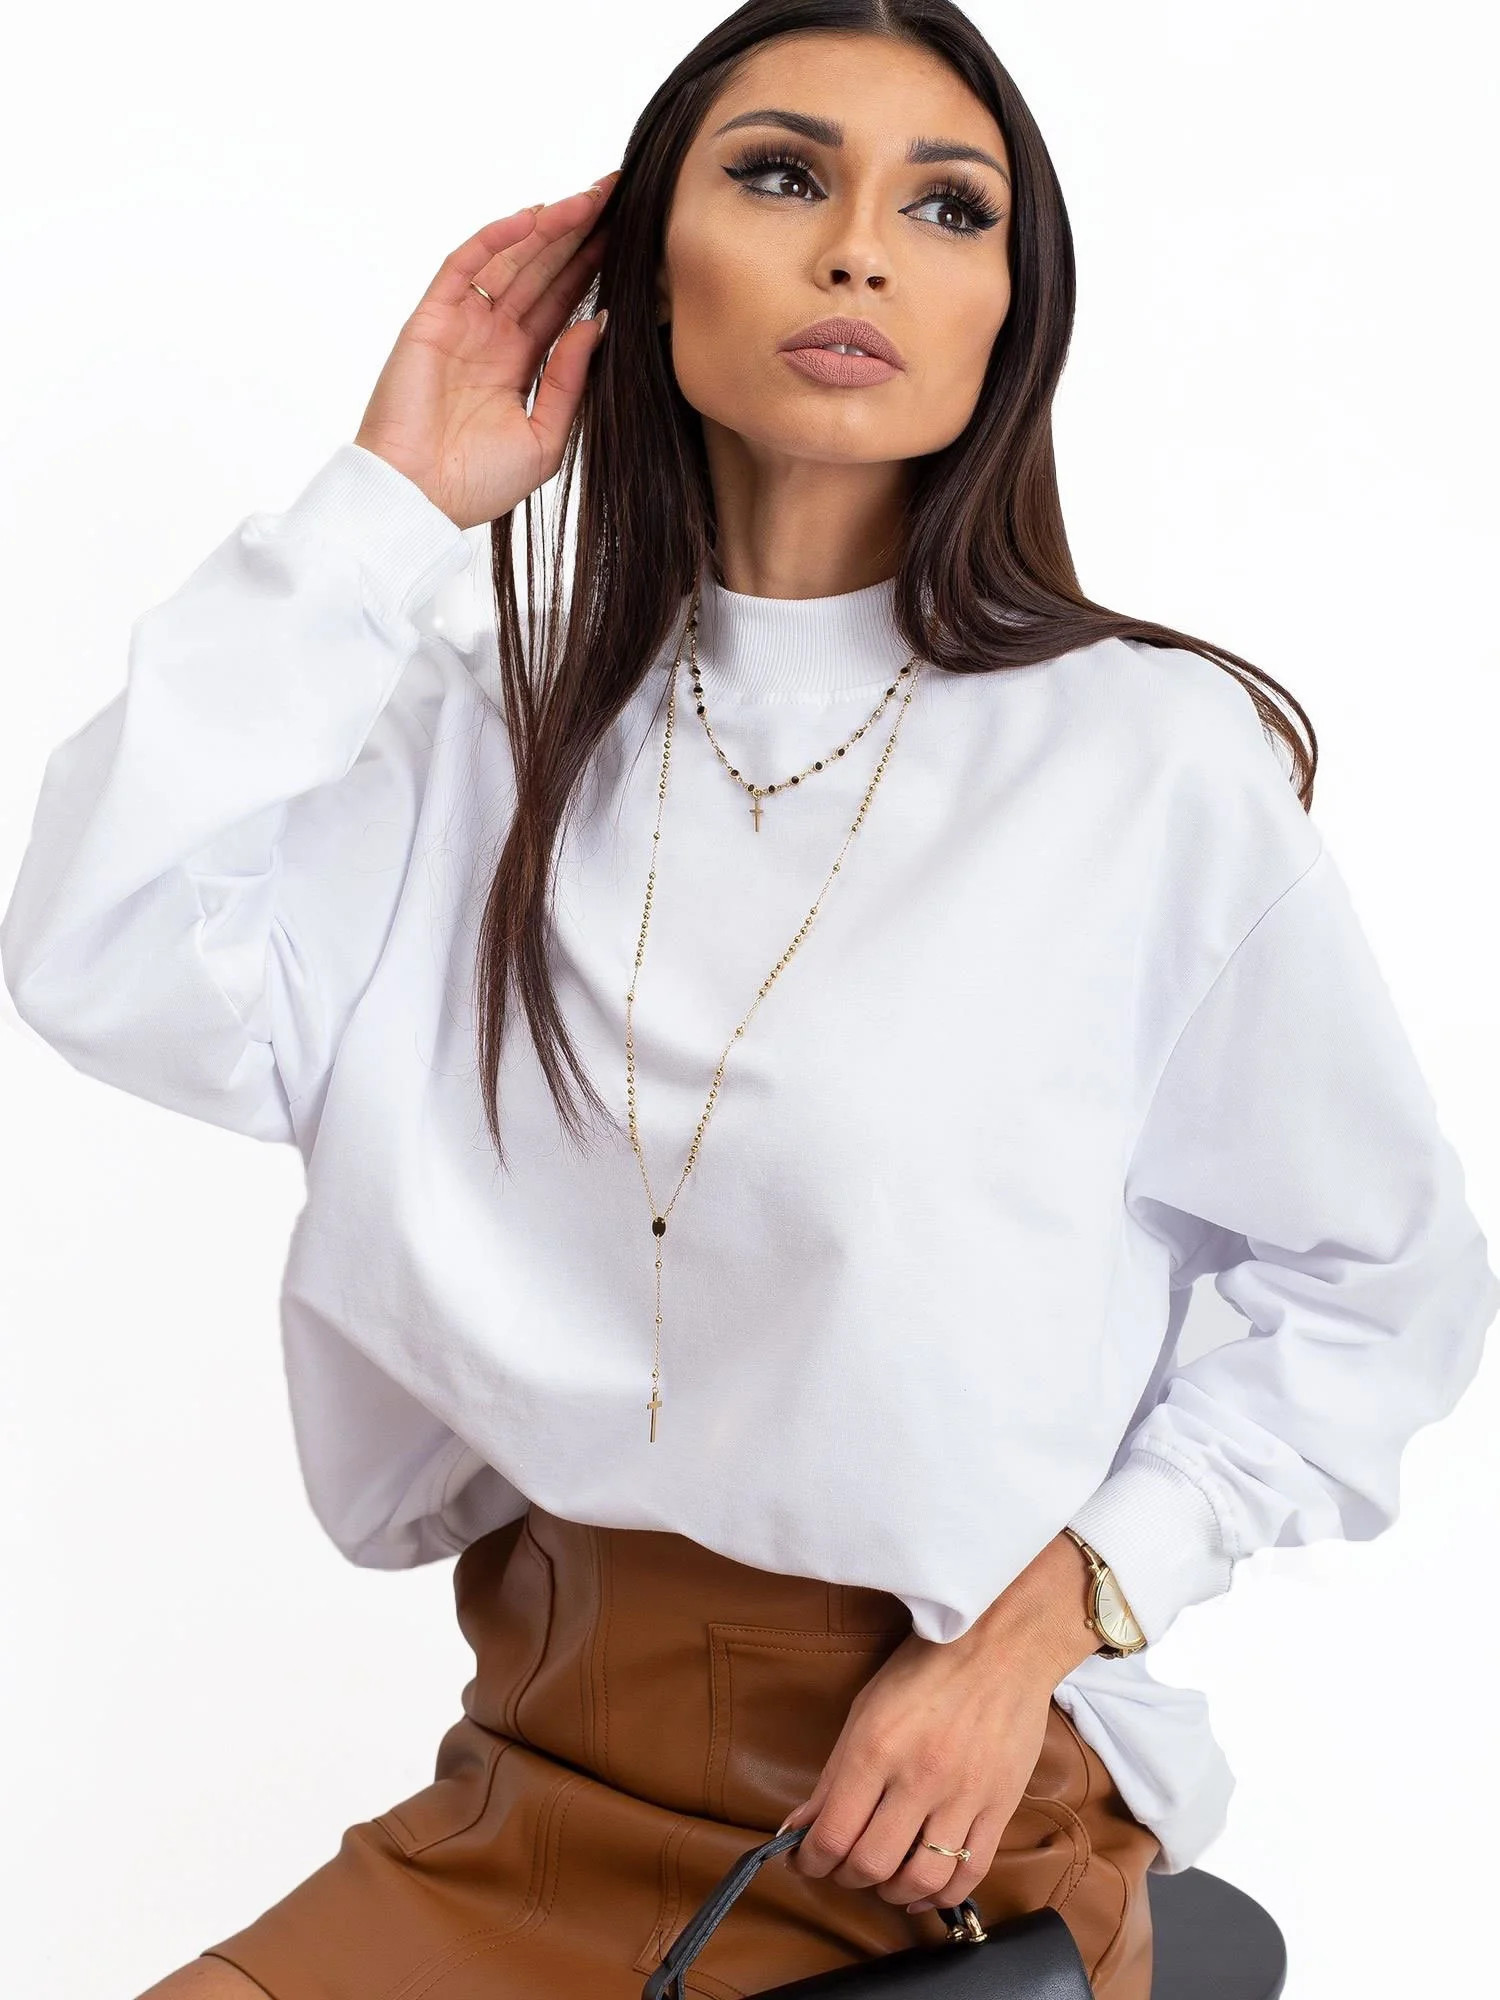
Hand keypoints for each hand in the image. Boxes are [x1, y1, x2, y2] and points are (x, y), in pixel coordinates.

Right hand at [353, 170, 620, 529]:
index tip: (630, 236)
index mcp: (521, 366)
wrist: (420, 500)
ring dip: (548, 227)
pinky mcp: (431, 319)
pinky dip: (496, 238)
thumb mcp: (545, 437)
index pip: (564, 304)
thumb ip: (572, 380)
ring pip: (511, 261)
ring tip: (589, 198)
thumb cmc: (478, 484)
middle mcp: (493, 339)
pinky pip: (465, 266)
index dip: (594, 268)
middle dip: (578, 234)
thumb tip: (601, 322)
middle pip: (543, 272)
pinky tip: (534, 216)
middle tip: (617, 195)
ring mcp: (462, 326)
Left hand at [777, 1535, 1100, 1915]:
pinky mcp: (1000, 1807)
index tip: (804, 1861)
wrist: (1002, 1643)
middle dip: (845, 1877)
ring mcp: (964, 1796)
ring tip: (880, 1880)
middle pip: (871, 1865)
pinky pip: (971, 1874)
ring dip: (890, 1892)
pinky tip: (922, 1889)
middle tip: (840, 1866)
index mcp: (876, 1748)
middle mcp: (919, 1778)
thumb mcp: (864, 1708)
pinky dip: (941, 1896)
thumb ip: (832, 1776)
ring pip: (921, 1879)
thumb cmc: (925, 1667)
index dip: (810, 1861)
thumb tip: (799, 1828)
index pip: (832, 1834)